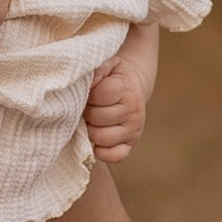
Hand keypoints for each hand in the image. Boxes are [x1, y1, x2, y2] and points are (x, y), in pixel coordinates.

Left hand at [84, 33, 154, 164]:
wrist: (132, 87)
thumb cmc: (113, 76)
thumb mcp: (107, 65)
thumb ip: (96, 69)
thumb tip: (90, 83)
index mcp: (127, 88)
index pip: (98, 96)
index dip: (88, 95)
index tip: (89, 93)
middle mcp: (134, 110)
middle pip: (96, 118)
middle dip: (87, 112)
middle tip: (89, 107)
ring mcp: (134, 129)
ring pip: (101, 138)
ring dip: (91, 130)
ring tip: (93, 120)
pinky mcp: (131, 144)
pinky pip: (115, 156)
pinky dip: (102, 152)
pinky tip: (97, 139)